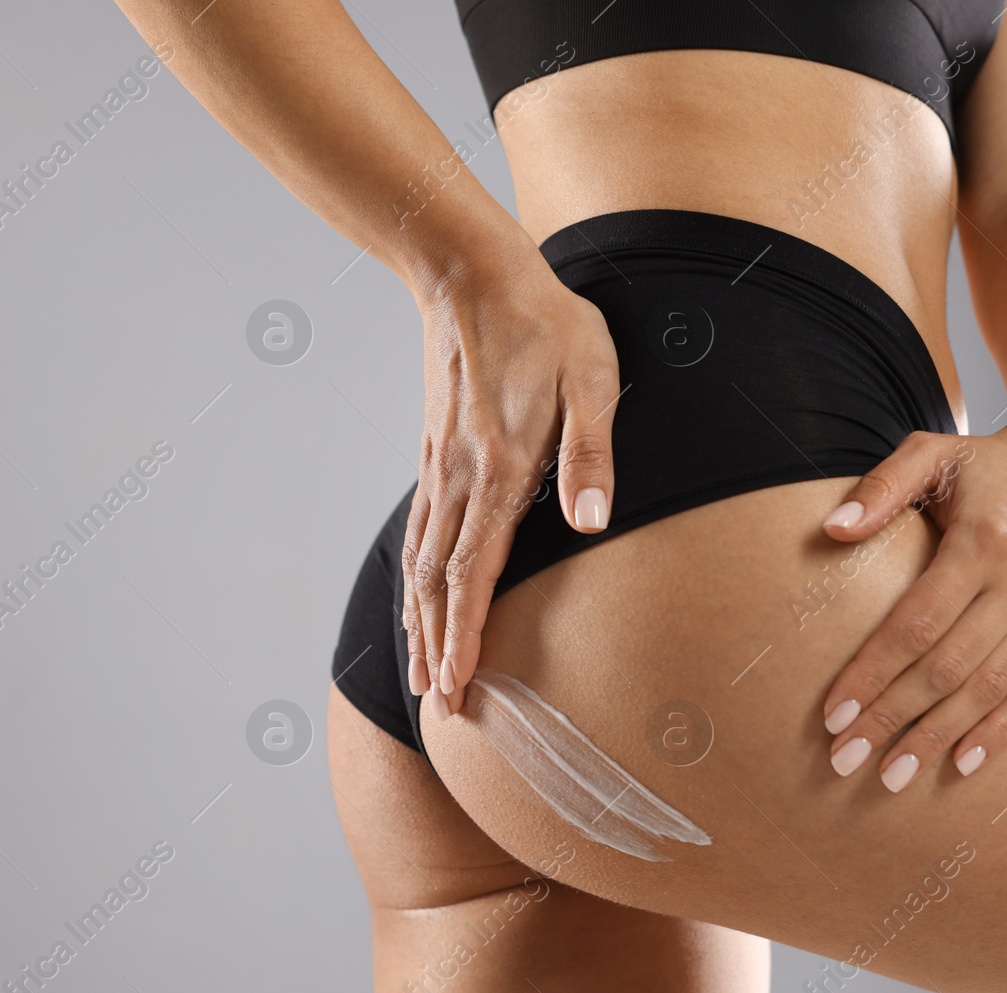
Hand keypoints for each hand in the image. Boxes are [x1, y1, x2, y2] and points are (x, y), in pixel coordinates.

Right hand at [403, 251, 621, 716]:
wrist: (473, 274)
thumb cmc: (546, 324)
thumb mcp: (591, 379)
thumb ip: (591, 455)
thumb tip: (592, 524)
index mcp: (501, 469)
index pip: (476, 572)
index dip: (467, 636)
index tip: (457, 688)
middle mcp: (461, 478)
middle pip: (439, 581)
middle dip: (438, 646)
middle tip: (435, 703)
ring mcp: (441, 466)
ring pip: (422, 560)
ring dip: (420, 619)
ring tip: (418, 668)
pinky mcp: (436, 451)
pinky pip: (419, 529)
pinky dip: (414, 575)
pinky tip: (415, 592)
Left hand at [817, 410, 1006, 790]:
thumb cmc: (995, 459)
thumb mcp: (934, 453)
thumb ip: (880, 490)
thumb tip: (830, 531)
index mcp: (983, 540)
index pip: (915, 624)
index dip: (871, 674)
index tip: (832, 715)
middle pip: (947, 667)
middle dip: (891, 719)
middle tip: (845, 761)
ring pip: (991, 689)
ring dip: (938, 738)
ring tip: (892, 775)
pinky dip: (1000, 730)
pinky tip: (961, 762)